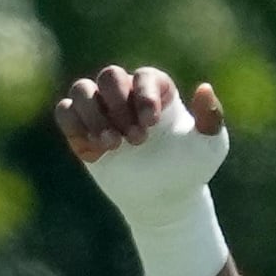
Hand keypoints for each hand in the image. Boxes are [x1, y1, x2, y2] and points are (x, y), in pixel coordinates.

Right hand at [51, 64, 218, 165]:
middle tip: (137, 140)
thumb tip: (204, 87)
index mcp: (157, 90)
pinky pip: (65, 112)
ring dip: (94, 115)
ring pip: (82, 89)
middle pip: (109, 76)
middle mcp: (127, 93)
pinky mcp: (82, 130)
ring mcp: (102, 110)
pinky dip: (74, 125)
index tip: (152, 123)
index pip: (143, 76)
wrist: (165, 200)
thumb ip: (210, 118)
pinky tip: (95, 149)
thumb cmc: (189, 169)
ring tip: (113, 145)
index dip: (144, 96)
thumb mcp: (210, 147)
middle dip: (120, 106)